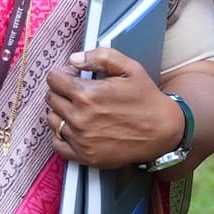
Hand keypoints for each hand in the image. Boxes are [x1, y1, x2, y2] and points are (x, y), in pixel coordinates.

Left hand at [45, 48, 180, 167]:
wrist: (162, 131)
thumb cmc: (146, 99)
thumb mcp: (130, 68)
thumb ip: (101, 57)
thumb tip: (74, 59)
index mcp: (87, 94)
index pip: (54, 79)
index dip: (63, 74)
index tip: (74, 77)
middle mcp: (79, 118)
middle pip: (51, 98)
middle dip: (61, 91)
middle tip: (78, 92)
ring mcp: (80, 139)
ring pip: (52, 120)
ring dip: (61, 112)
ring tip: (78, 110)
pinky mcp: (84, 156)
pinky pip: (56, 143)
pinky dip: (61, 135)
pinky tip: (75, 128)